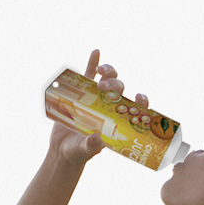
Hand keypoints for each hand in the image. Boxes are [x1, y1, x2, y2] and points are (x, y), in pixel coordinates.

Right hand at [47, 48, 157, 166]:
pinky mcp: (81, 94)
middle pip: (120, 90)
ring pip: (108, 80)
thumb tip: (96, 140)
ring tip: (102, 72)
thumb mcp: (85, 150)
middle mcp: (109, 107)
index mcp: (116, 121)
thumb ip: (91, 147)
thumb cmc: (78, 152)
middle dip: (116, 85)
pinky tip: (96, 52)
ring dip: (109, 72)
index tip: (139, 96)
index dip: (141, 102)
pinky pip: (89, 75)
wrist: (62, 149)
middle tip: (105, 87)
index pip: (135, 109)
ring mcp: (96, 99)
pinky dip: (93, 63)